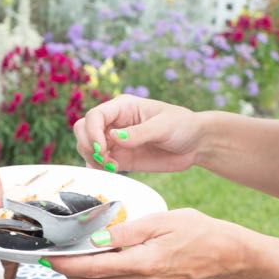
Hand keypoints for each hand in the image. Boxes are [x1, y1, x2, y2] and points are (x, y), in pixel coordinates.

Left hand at [48, 208, 237, 278]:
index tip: (49, 259)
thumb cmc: (196, 231)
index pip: (94, 269)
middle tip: (58, 260)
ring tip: (75, 264)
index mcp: (145, 263)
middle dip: (70, 275)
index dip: (67, 265)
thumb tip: (95, 241)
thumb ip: (125, 233)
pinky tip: (101, 271)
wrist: (225, 255)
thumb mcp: (160, 221)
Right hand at [73, 95, 203, 173]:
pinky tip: (112, 170)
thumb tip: (114, 138)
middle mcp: (115, 122)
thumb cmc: (182, 126)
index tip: (102, 149)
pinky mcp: (121, 158)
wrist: (196, 144)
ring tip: (114, 166)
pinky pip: (98, 162)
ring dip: (93, 159)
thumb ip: (139, 133)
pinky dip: (98, 168)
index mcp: (123, 107)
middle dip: (87, 145)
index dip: (92, 132)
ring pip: (87, 147)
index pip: (94, 116)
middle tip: (105, 159)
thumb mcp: (164, 127)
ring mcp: (116, 141)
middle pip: (83, 129)